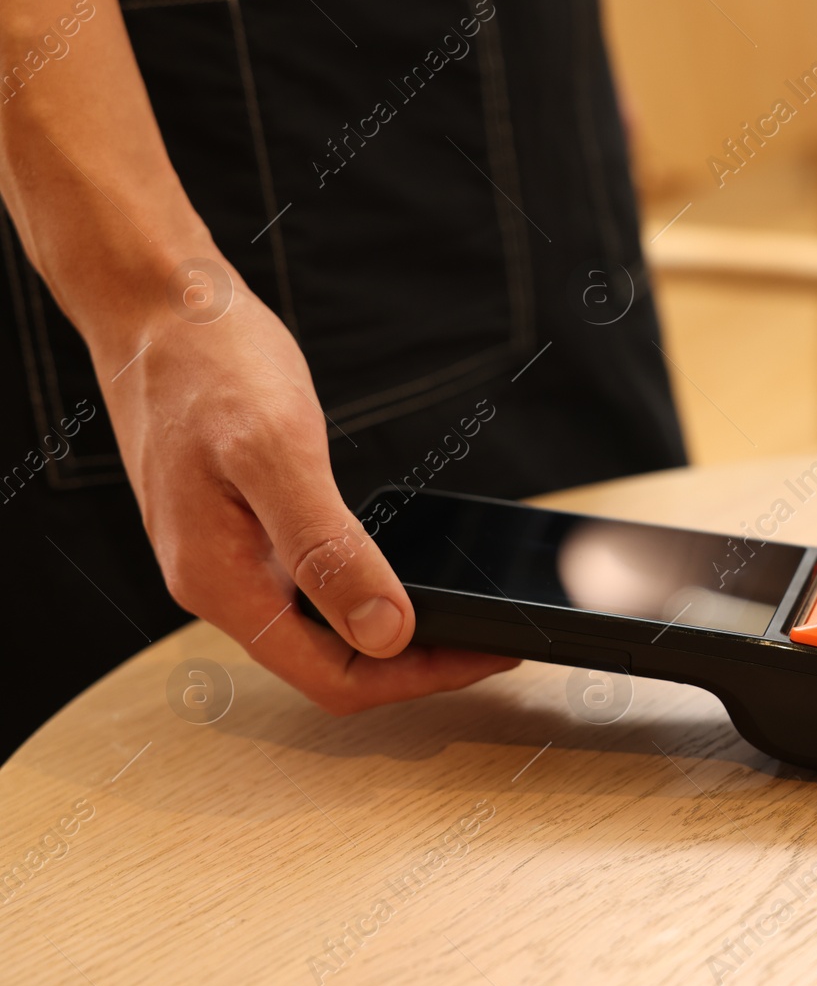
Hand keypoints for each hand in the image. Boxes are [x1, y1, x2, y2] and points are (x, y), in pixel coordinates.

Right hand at [97, 277, 517, 712]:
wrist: (156, 307)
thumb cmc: (207, 365)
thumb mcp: (276, 452)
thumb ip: (326, 549)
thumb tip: (386, 631)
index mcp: (222, 583)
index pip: (334, 678)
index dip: (418, 678)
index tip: (487, 653)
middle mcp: (219, 583)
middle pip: (330, 664)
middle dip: (416, 663)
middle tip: (491, 639)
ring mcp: (228, 556)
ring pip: (320, 630)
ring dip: (392, 633)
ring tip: (462, 615)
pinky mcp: (241, 527)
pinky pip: (309, 587)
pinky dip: (364, 592)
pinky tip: (402, 575)